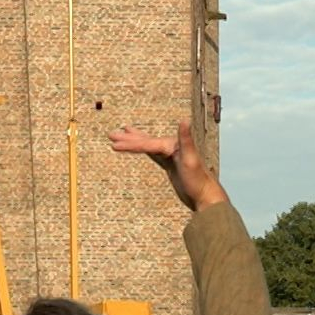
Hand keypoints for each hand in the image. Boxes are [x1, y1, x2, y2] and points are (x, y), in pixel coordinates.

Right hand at [108, 120, 226, 211]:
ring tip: (122, 133)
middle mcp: (170, 146)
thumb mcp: (191, 159)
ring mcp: (169, 155)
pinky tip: (139, 148)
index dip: (130, 143)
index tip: (114, 144)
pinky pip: (151, 153)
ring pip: (147, 145)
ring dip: (134, 140)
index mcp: (172, 144)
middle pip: (145, 141)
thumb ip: (186, 139)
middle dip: (128, 138)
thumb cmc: (198, 179)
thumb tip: (184, 120)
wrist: (204, 194)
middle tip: (111, 134)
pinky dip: (143, 149)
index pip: (147, 143)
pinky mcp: (169, 163)